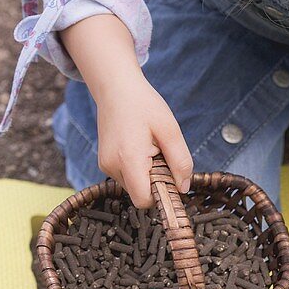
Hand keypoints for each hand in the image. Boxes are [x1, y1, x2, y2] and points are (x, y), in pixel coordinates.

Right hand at [96, 72, 192, 208]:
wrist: (116, 88)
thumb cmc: (144, 105)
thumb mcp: (170, 130)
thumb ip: (180, 161)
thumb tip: (183, 188)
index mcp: (128, 158)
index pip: (144, 200)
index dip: (161, 195)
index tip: (172, 179)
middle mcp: (112, 166)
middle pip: (139, 194)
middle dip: (155, 182)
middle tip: (161, 155)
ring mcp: (105, 165)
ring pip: (133, 186)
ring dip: (146, 175)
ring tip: (149, 148)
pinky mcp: (104, 162)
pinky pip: (126, 176)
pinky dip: (137, 169)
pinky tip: (140, 147)